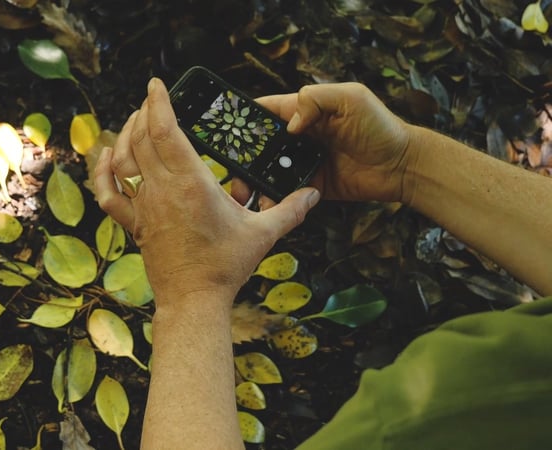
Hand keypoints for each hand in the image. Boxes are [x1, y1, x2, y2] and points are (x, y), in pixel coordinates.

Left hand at [94, 78, 320, 306]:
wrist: (194, 299)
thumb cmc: (225, 266)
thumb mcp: (263, 235)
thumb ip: (289, 210)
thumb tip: (313, 194)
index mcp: (191, 184)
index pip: (166, 131)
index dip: (159, 103)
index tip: (157, 85)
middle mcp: (162, 189)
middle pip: (141, 138)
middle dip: (144, 112)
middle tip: (152, 100)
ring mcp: (144, 206)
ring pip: (123, 159)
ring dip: (125, 134)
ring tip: (136, 120)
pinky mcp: (134, 224)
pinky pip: (109, 193)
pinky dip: (103, 171)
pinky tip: (106, 156)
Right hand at [234, 82, 414, 204]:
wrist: (402, 166)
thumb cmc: (381, 127)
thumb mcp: (351, 97)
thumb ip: (316, 100)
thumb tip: (289, 126)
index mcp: (305, 111)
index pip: (266, 111)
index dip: (244, 117)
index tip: (225, 127)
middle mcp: (300, 136)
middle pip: (261, 144)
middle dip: (243, 155)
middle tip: (230, 168)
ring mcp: (303, 162)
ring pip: (269, 170)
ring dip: (255, 179)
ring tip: (243, 190)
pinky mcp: (311, 186)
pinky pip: (286, 192)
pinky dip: (275, 198)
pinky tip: (267, 203)